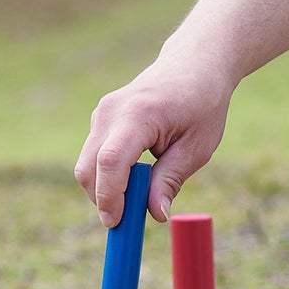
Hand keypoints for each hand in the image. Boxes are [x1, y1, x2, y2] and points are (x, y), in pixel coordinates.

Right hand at [75, 56, 234, 226]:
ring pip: (87, 164)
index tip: (117, 224)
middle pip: (89, 167)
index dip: (109, 196)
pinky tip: (136, 177)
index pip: (111, 161)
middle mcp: (111, 111)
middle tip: (131, 222)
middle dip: (103, 200)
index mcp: (139, 115)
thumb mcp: (196, 148)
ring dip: (106, 189)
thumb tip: (156, 215)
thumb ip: (170, 180)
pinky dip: (108, 176)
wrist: (194, 65)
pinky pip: (94, 156)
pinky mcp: (100, 119)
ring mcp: (102, 113)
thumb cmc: (202, 104)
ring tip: (142, 194)